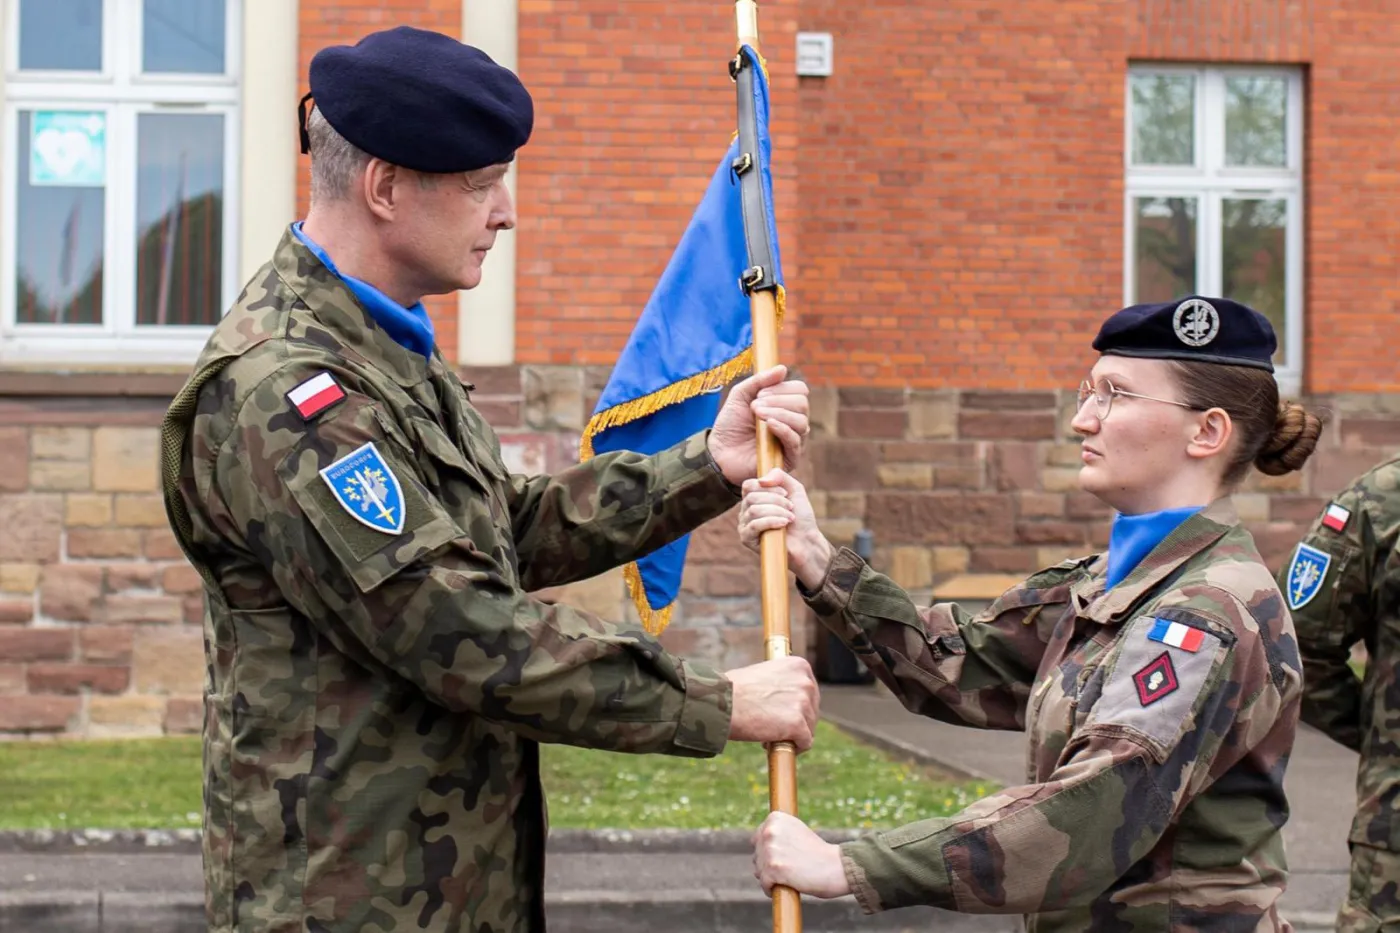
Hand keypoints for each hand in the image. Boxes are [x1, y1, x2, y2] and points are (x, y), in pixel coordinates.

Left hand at [708, 366, 809, 485]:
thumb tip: (783, 368)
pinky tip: (769, 424)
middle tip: (755, 406)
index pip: (800, 390)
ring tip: (757, 414)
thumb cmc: (731, 424)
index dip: (782, 388)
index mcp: (786, 406)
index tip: (759, 393)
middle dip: (778, 400)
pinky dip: (783, 429)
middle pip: (802, 404)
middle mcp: (793, 422)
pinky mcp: (789, 458)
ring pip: (801, 421)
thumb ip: (760, 381)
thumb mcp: (741, 396)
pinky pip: (795, 440)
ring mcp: (793, 441)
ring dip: (779, 413)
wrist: (719, 452)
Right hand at [725, 656, 818, 751]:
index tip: (781, 713)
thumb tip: (787, 700)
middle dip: (796, 721)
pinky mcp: (798, 724)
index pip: (809, 690)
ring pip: (809, 728)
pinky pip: (805, 742)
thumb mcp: (764, 674)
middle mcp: (805, 682)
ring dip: (792, 735)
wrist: (721, 702)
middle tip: (774, 728)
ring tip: (769, 736)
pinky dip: (794, 748)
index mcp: (798, 666)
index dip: (795, 705)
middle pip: (812, 710)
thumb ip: (781, 683)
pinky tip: (774, 745)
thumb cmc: (734, 689)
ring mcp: (803, 703)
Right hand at [739, 469, 832, 590]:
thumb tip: (762, 480)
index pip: (748, 485)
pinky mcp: (746, 538)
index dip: (768, 486)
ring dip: (777, 511)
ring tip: (790, 518)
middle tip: (790, 507)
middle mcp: (746, 510)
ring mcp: (745, 525)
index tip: (785, 493)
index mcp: (754, 498)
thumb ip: (779, 475)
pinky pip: (754, 525)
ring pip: (754, 510)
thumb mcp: (794, 489)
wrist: (807, 541)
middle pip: (751, 497)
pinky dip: (772, 521)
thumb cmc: (801, 517)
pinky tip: (784, 524)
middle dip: (775, 500)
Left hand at [753, 811, 851, 898]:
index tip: (783, 857)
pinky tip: (785, 887)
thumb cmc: (817, 852)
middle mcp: (770, 830)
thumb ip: (777, 832)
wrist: (835, 866)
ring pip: (759, 870)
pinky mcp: (773, 868)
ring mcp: (770, 849)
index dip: (768, 851)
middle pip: (757, 855)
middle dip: (768, 865)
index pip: (758, 839)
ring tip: (788, 878)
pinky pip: (764, 883)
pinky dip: (771, 889)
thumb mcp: (796, 831)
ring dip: (770, 878)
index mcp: (775, 818)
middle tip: (788, 870)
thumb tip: (756, 841)